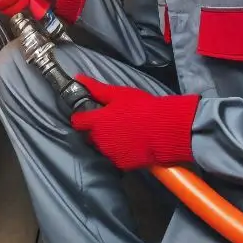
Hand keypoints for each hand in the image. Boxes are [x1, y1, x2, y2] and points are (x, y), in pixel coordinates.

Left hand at [70, 76, 199, 170]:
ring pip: (102, 148)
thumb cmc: (141, 107)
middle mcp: (99, 139)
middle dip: (96, 131)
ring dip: (108, 142)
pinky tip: (132, 145)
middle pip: (90, 136)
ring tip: (124, 134)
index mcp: (96, 121)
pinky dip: (121, 153)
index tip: (89, 115)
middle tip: (112, 124)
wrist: (164, 129)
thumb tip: (78, 78)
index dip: (81, 118)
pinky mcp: (122, 164)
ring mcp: (110, 153)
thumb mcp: (119, 94)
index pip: (77, 122)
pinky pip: (116, 158)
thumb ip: (96, 88)